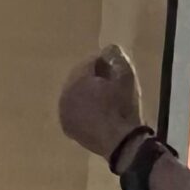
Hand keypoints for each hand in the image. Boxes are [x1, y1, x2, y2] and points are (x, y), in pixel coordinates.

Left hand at [59, 44, 144, 160]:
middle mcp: (65, 95)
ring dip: (86, 93)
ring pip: (75, 95)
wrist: (119, 141)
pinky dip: (83, 108)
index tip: (114, 64)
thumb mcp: (125, 78)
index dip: (102, 61)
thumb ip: (117, 59)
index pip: (88, 63)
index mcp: (77, 80)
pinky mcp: (68, 127)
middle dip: (92, 76)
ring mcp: (64, 113)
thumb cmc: (122, 107)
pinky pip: (74, 111)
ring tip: (104, 96)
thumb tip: (110, 48)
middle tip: (109, 79)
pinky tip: (97, 111)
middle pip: (79, 79)